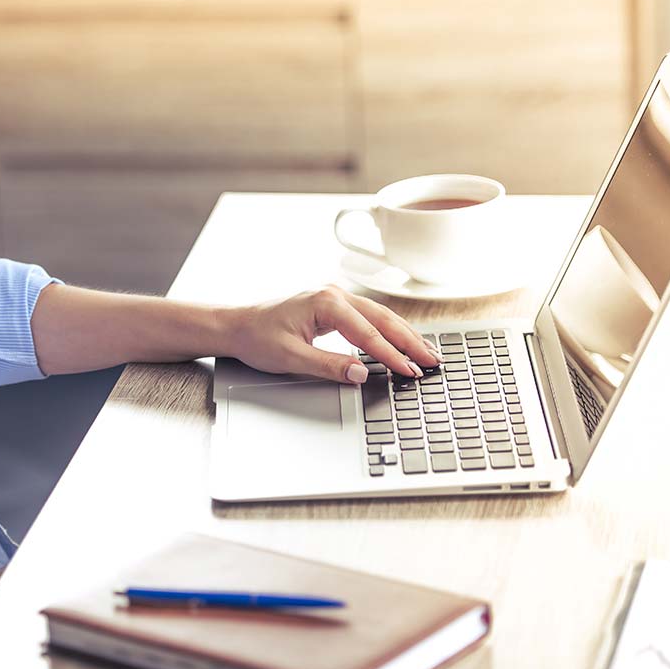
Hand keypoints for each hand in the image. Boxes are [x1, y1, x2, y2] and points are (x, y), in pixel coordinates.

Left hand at [225, 285, 443, 381]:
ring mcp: (335, 298)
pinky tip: (401, 342)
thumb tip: (361, 373)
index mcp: (326, 302)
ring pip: (379, 316)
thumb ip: (329, 365)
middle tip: (433, 362)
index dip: (391, 355)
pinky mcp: (334, 306)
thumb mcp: (291, 357)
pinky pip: (369, 318)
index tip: (409, 372)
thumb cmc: (257, 338)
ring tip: (426, 353)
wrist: (236, 326)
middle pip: (382, 319)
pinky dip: (388, 331)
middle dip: (409, 342)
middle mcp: (334, 294)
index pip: (367, 333)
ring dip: (404, 335)